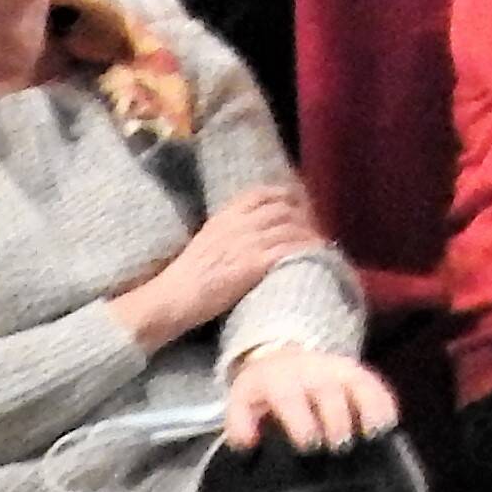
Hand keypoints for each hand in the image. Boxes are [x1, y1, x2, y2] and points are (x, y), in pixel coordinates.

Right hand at [113, 180, 323, 348]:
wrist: (172, 298)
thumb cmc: (188, 276)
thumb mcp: (208, 239)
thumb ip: (231, 228)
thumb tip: (258, 227)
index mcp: (224, 215)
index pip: (262, 192)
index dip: (286, 195)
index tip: (300, 204)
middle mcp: (237, 223)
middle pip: (282, 208)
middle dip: (304, 215)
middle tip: (315, 228)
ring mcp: (245, 243)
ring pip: (289, 227)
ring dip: (309, 234)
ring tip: (320, 244)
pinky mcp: (251, 265)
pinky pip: (288, 250)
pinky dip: (306, 250)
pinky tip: (317, 255)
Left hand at [220, 344, 399, 455]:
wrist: (282, 357)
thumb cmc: (264, 391)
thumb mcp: (241, 403)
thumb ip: (239, 425)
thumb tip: (249, 444)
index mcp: (280, 379)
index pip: (291, 397)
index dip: (301, 420)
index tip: (310, 445)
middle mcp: (312, 370)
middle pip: (328, 391)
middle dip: (336, 419)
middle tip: (340, 447)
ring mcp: (338, 368)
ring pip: (357, 383)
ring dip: (368, 407)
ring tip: (374, 434)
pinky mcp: (357, 371)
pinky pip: (375, 382)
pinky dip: (384, 401)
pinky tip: (390, 423)